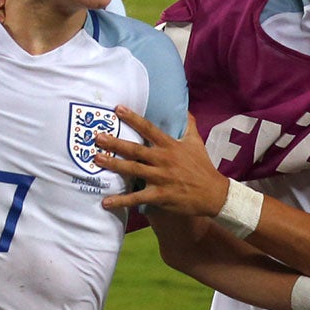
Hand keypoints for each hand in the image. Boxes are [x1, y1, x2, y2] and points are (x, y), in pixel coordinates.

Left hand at [96, 108, 230, 216]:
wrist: (213, 193)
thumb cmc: (202, 167)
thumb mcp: (196, 142)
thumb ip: (188, 124)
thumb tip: (184, 108)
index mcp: (170, 145)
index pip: (149, 129)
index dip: (133, 118)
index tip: (118, 109)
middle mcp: (163, 160)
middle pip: (135, 149)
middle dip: (115, 142)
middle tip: (97, 136)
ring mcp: (160, 178)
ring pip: (132, 169)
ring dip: (113, 164)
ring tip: (96, 159)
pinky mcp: (159, 195)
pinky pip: (136, 198)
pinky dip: (121, 201)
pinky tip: (106, 202)